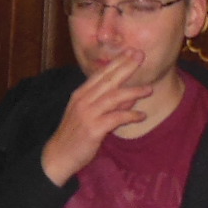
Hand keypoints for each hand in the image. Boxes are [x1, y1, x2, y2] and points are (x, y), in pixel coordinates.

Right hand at [40, 53, 151, 184]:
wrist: (58, 156)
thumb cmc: (74, 136)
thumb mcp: (88, 116)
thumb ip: (108, 105)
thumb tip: (130, 98)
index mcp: (80, 94)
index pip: (101, 74)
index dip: (117, 62)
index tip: (131, 51)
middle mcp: (83, 100)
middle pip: (108, 79)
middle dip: (126, 66)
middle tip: (140, 56)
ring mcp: (87, 114)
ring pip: (113, 97)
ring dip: (133, 92)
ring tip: (149, 89)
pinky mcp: (93, 129)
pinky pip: (116, 118)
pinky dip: (130, 116)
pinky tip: (141, 116)